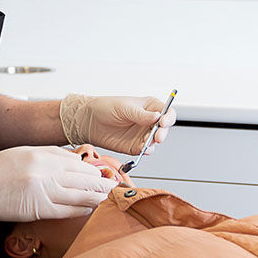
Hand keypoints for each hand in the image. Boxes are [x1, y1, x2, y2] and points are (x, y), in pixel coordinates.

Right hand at [0, 146, 116, 221]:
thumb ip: (53, 155)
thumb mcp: (26, 152)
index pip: (80, 164)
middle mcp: (46, 173)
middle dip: (101, 184)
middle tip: (114, 187)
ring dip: (96, 197)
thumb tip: (77, 162)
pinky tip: (89, 208)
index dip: (96, 171)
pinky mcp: (36, 210)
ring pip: (80, 196)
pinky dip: (81, 210)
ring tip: (107, 198)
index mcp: (44, 156)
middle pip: (84, 179)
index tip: (105, 174)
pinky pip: (66, 211)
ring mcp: (42, 192)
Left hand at [60, 94, 176, 154]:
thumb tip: (158, 116)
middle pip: (164, 128)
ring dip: (154, 142)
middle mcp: (148, 121)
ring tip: (147, 141)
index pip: (167, 111)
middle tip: (158, 136)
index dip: (168, 117)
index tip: (163, 122)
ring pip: (156, 140)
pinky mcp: (135, 146)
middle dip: (163, 132)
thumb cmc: (105, 108)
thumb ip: (141, 114)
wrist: (89, 121)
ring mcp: (143, 134)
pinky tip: (143, 148)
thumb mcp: (124, 107)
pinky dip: (147, 150)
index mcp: (149, 107)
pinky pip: (146, 150)